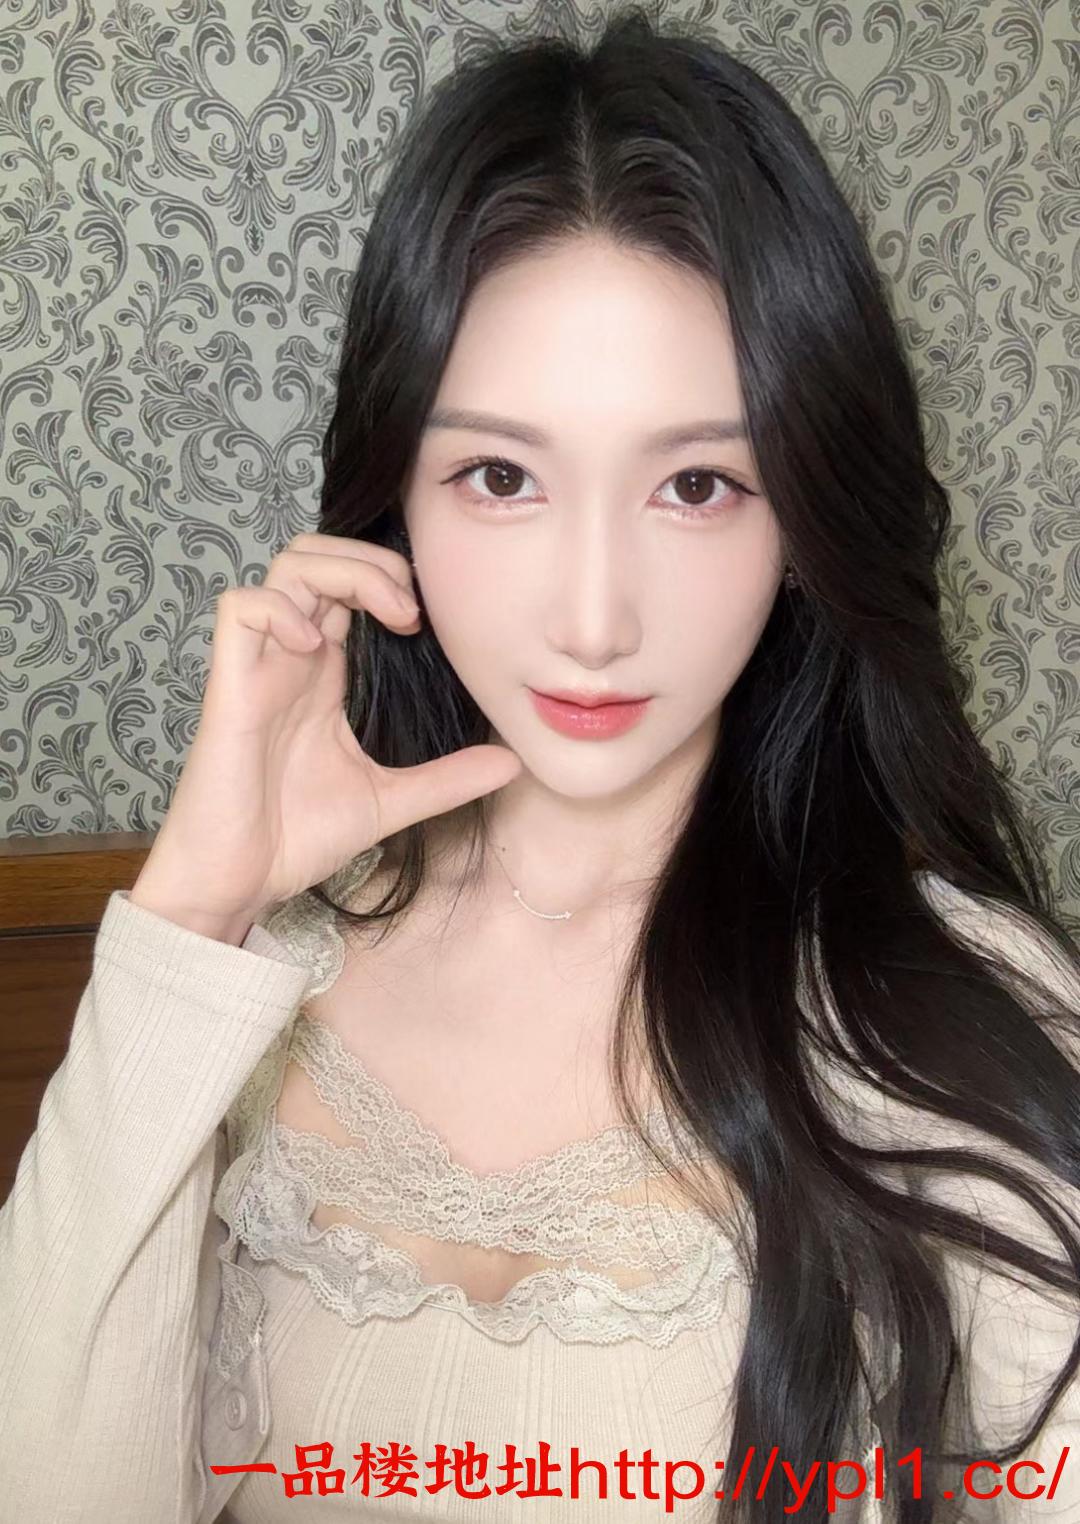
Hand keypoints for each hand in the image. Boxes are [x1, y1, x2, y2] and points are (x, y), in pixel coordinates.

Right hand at [130, 531, 521, 931]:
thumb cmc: (294, 839)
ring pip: (284, 568)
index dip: (388, 579)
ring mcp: (258, 667)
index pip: (347, 586)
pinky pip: (240, 608)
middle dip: (370, 560)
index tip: (424, 622)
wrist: (240, 882)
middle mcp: (290, 659)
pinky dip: (280, 609)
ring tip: (379, 615)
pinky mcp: (230, 686)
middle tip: (408, 609)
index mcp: (322, 674)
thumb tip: (514, 763)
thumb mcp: (391, 801)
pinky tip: (315, 645)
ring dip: (339, 571)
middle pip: (317, 557)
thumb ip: (448, 779)